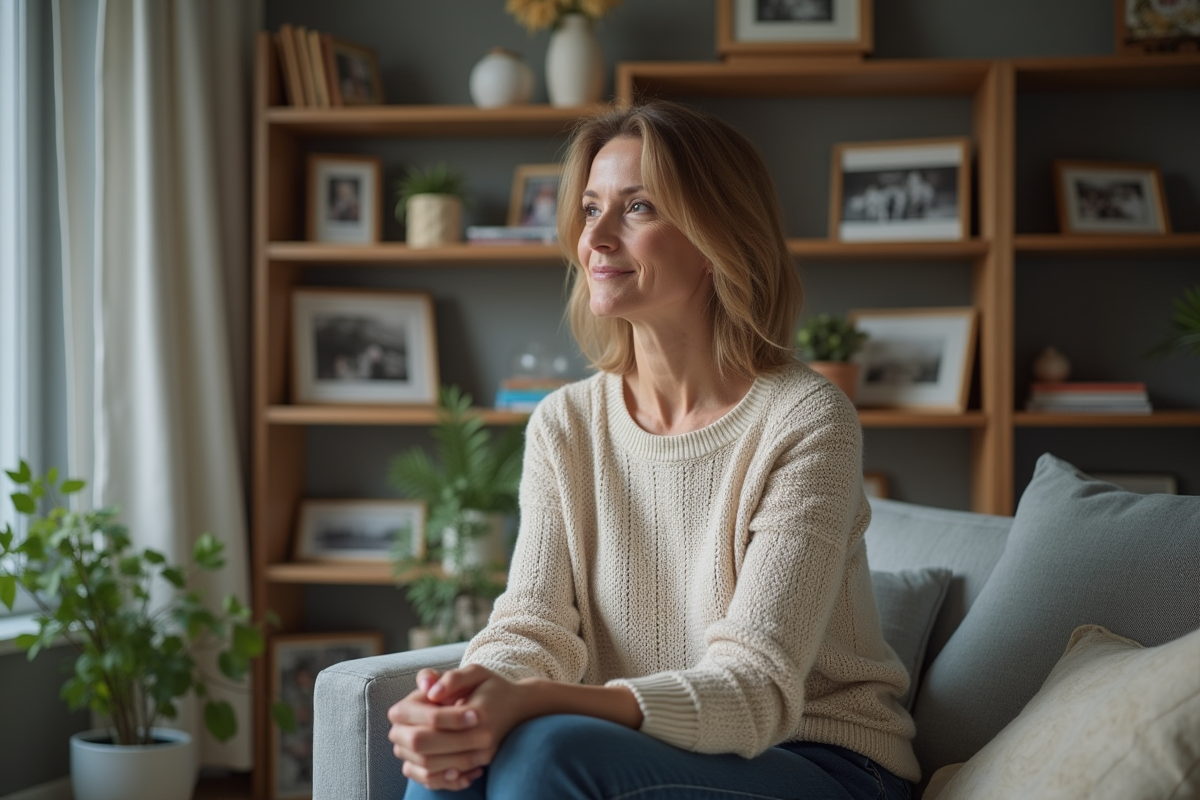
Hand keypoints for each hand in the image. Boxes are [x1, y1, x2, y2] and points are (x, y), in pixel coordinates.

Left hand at [388, 666, 535, 790]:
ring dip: (407, 753)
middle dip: (403, 735)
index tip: (398, 708)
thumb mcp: (476, 672)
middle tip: (394, 725)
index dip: (410, 712)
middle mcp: (480, 739)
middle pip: (425, 745)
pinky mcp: (475, 767)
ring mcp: (479, 757)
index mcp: (479, 713)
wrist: (520, 709)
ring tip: (403, 738)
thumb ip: (452, 677)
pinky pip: (440, 779)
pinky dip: (421, 772)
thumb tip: (430, 691)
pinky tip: (415, 757)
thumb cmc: (493, 687)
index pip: (434, 719)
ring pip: (429, 765)